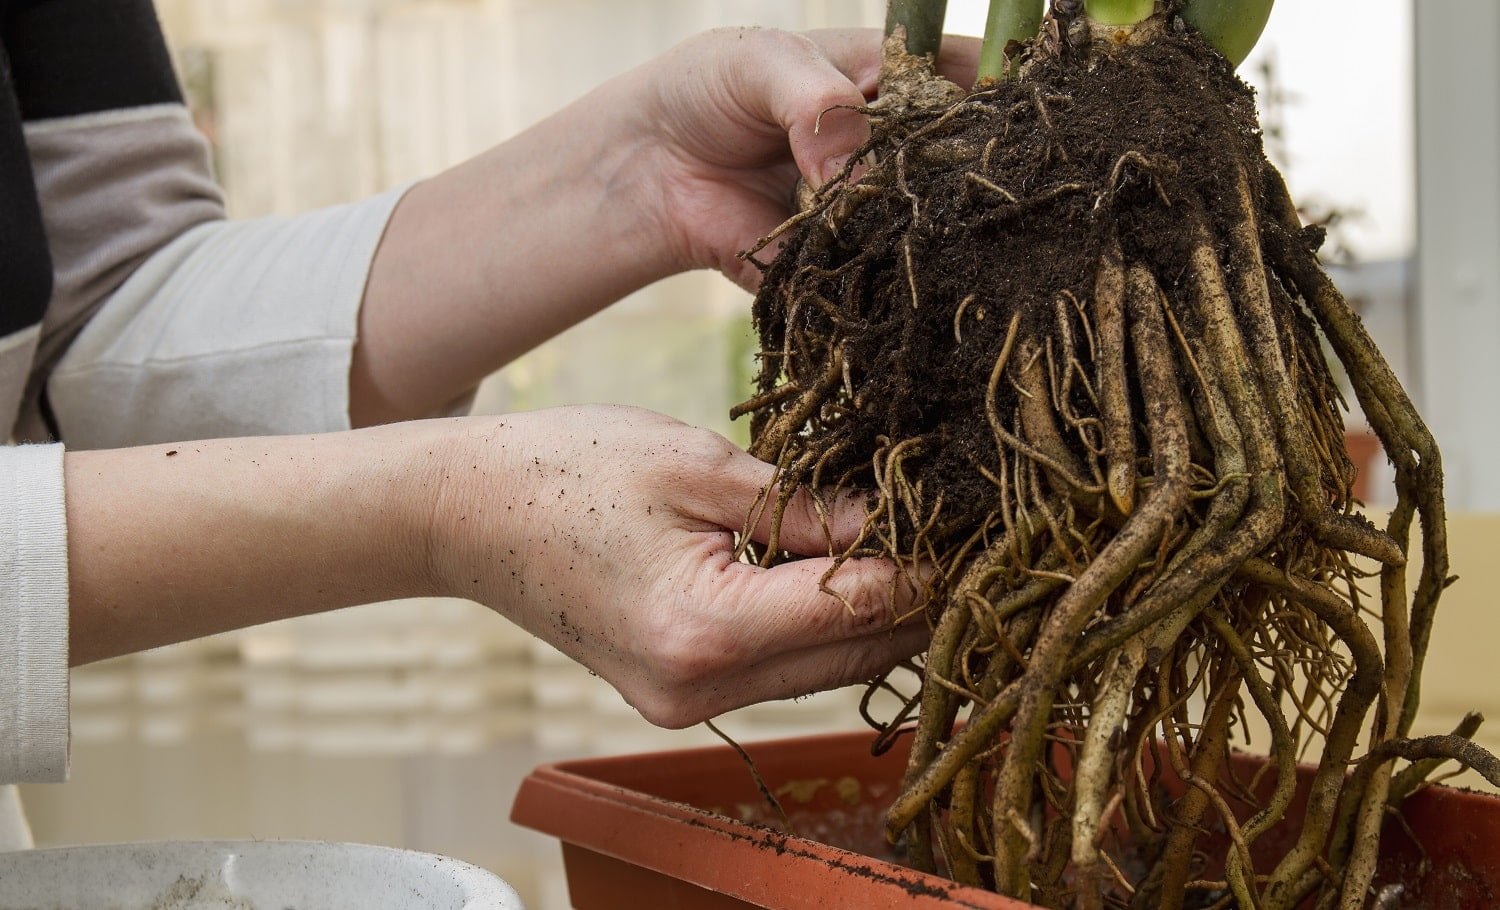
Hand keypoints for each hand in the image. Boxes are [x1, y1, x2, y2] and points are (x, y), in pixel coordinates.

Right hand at [67, 409, 925, 725]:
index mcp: (706, 628)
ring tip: (929, 548)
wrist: (461, 515)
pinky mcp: (674, 692)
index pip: (863, 605)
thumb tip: (897, 521)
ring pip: (824, 668)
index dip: (934, 564)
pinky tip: (854, 577)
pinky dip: (822, 626)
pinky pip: (780, 667)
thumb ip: (803, 506)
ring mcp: (684, 702)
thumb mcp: (695, 466)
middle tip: (978, 535)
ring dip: (877, 617)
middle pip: (854, 653)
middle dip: (921, 596)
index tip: (992, 525)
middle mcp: (699, 688)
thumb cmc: (563, 470)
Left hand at [354, 27, 976, 423]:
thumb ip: (811, 95)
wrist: (649, 168)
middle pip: (960, 164)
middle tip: (968, 193)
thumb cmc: (708, 90)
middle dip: (966, 181)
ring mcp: (878, 208)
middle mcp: (900, 148)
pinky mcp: (846, 262)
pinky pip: (875, 275)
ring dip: (924, 237)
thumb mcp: (760, 64)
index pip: (974, 83)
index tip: (1016, 123)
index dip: (1002, 102)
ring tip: (921, 243)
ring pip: (925, 227)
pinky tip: (888, 282)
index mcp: (897, 80)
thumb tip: (845, 148)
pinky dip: (880, 281)